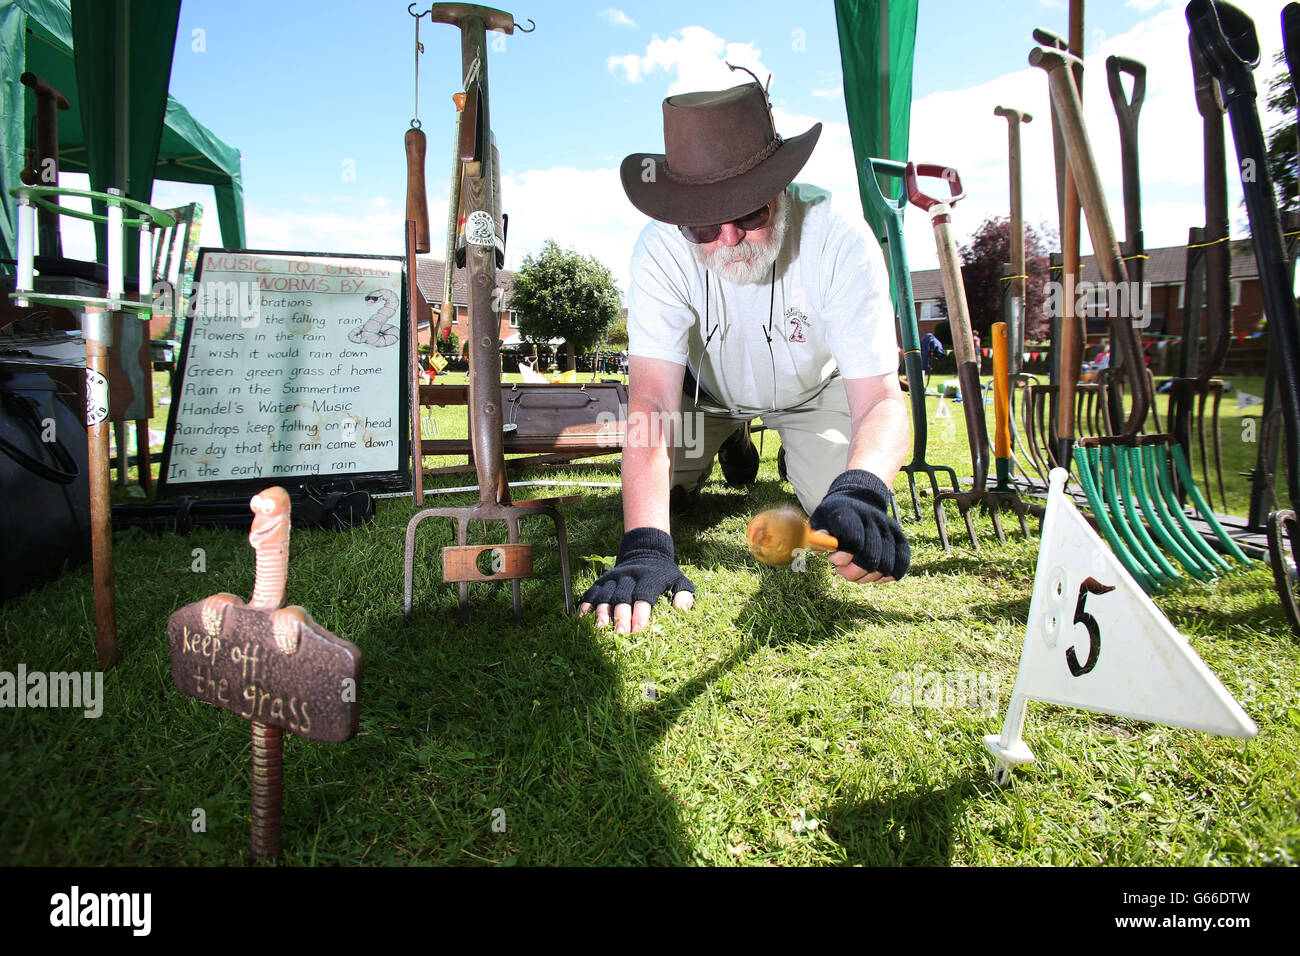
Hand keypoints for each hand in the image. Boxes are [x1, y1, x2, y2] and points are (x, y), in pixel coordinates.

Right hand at [578, 527, 694, 633]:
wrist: (646, 552)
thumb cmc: (664, 574)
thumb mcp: (680, 580)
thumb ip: (684, 594)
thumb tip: (682, 610)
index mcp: (649, 578)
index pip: (643, 597)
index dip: (640, 614)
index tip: (639, 631)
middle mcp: (629, 577)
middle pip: (622, 598)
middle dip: (620, 617)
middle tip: (619, 636)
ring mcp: (614, 578)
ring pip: (605, 595)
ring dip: (601, 613)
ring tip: (599, 630)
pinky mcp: (603, 580)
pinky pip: (592, 592)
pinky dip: (586, 605)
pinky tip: (582, 619)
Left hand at [808, 470, 909, 582]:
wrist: (858, 500)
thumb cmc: (835, 516)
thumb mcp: (821, 519)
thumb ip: (819, 533)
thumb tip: (820, 544)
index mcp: (850, 512)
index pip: (853, 540)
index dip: (843, 557)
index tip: (832, 559)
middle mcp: (873, 519)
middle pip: (870, 556)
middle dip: (852, 572)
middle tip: (841, 571)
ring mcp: (890, 529)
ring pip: (886, 565)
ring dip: (867, 577)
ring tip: (854, 573)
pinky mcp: (900, 539)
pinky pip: (901, 565)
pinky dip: (885, 576)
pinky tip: (872, 574)